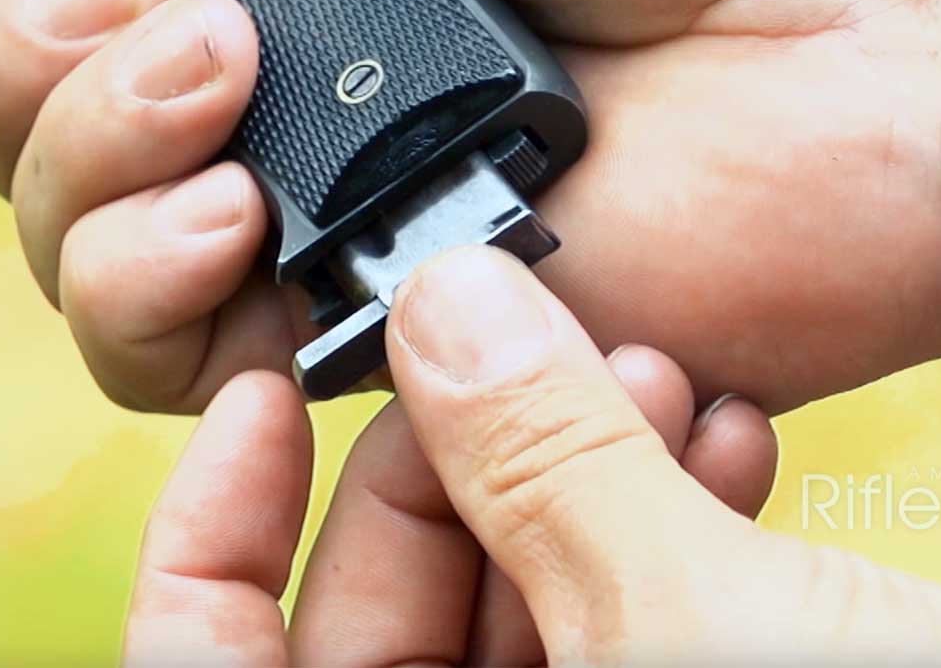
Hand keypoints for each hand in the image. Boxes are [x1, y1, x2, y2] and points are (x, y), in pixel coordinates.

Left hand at [121, 248, 940, 665]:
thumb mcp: (686, 630)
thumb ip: (544, 467)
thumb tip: (442, 308)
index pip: (205, 659)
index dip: (214, 524)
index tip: (263, 391)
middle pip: (383, 603)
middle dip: (466, 456)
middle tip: (541, 343)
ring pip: (526, 596)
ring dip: (590, 467)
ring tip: (672, 374)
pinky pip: (637, 618)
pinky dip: (673, 522)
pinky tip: (735, 439)